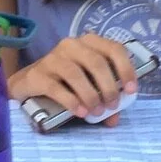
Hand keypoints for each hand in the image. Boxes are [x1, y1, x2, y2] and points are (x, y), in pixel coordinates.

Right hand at [9, 34, 138, 122]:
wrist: (29, 83)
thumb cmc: (66, 82)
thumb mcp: (88, 86)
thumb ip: (104, 98)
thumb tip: (115, 118)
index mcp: (89, 43)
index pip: (114, 49)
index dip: (126, 69)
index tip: (131, 90)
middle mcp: (71, 45)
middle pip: (96, 63)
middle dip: (108, 87)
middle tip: (112, 106)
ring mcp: (52, 58)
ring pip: (76, 74)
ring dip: (90, 95)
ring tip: (96, 112)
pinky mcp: (37, 74)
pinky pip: (56, 87)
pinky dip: (71, 101)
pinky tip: (80, 112)